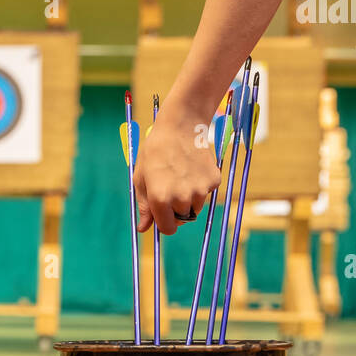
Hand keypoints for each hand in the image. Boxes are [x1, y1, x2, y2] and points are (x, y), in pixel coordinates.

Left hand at [133, 106, 221, 235]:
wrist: (181, 126)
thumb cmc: (156, 151)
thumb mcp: (142, 178)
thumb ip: (144, 206)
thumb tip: (144, 228)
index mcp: (161, 199)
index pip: (168, 228)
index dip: (165, 223)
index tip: (164, 216)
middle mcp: (182, 198)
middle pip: (183, 218)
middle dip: (176, 210)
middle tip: (171, 188)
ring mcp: (200, 190)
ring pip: (195, 206)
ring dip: (189, 198)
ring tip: (181, 175)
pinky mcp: (214, 181)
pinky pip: (207, 192)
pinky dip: (200, 185)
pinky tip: (192, 168)